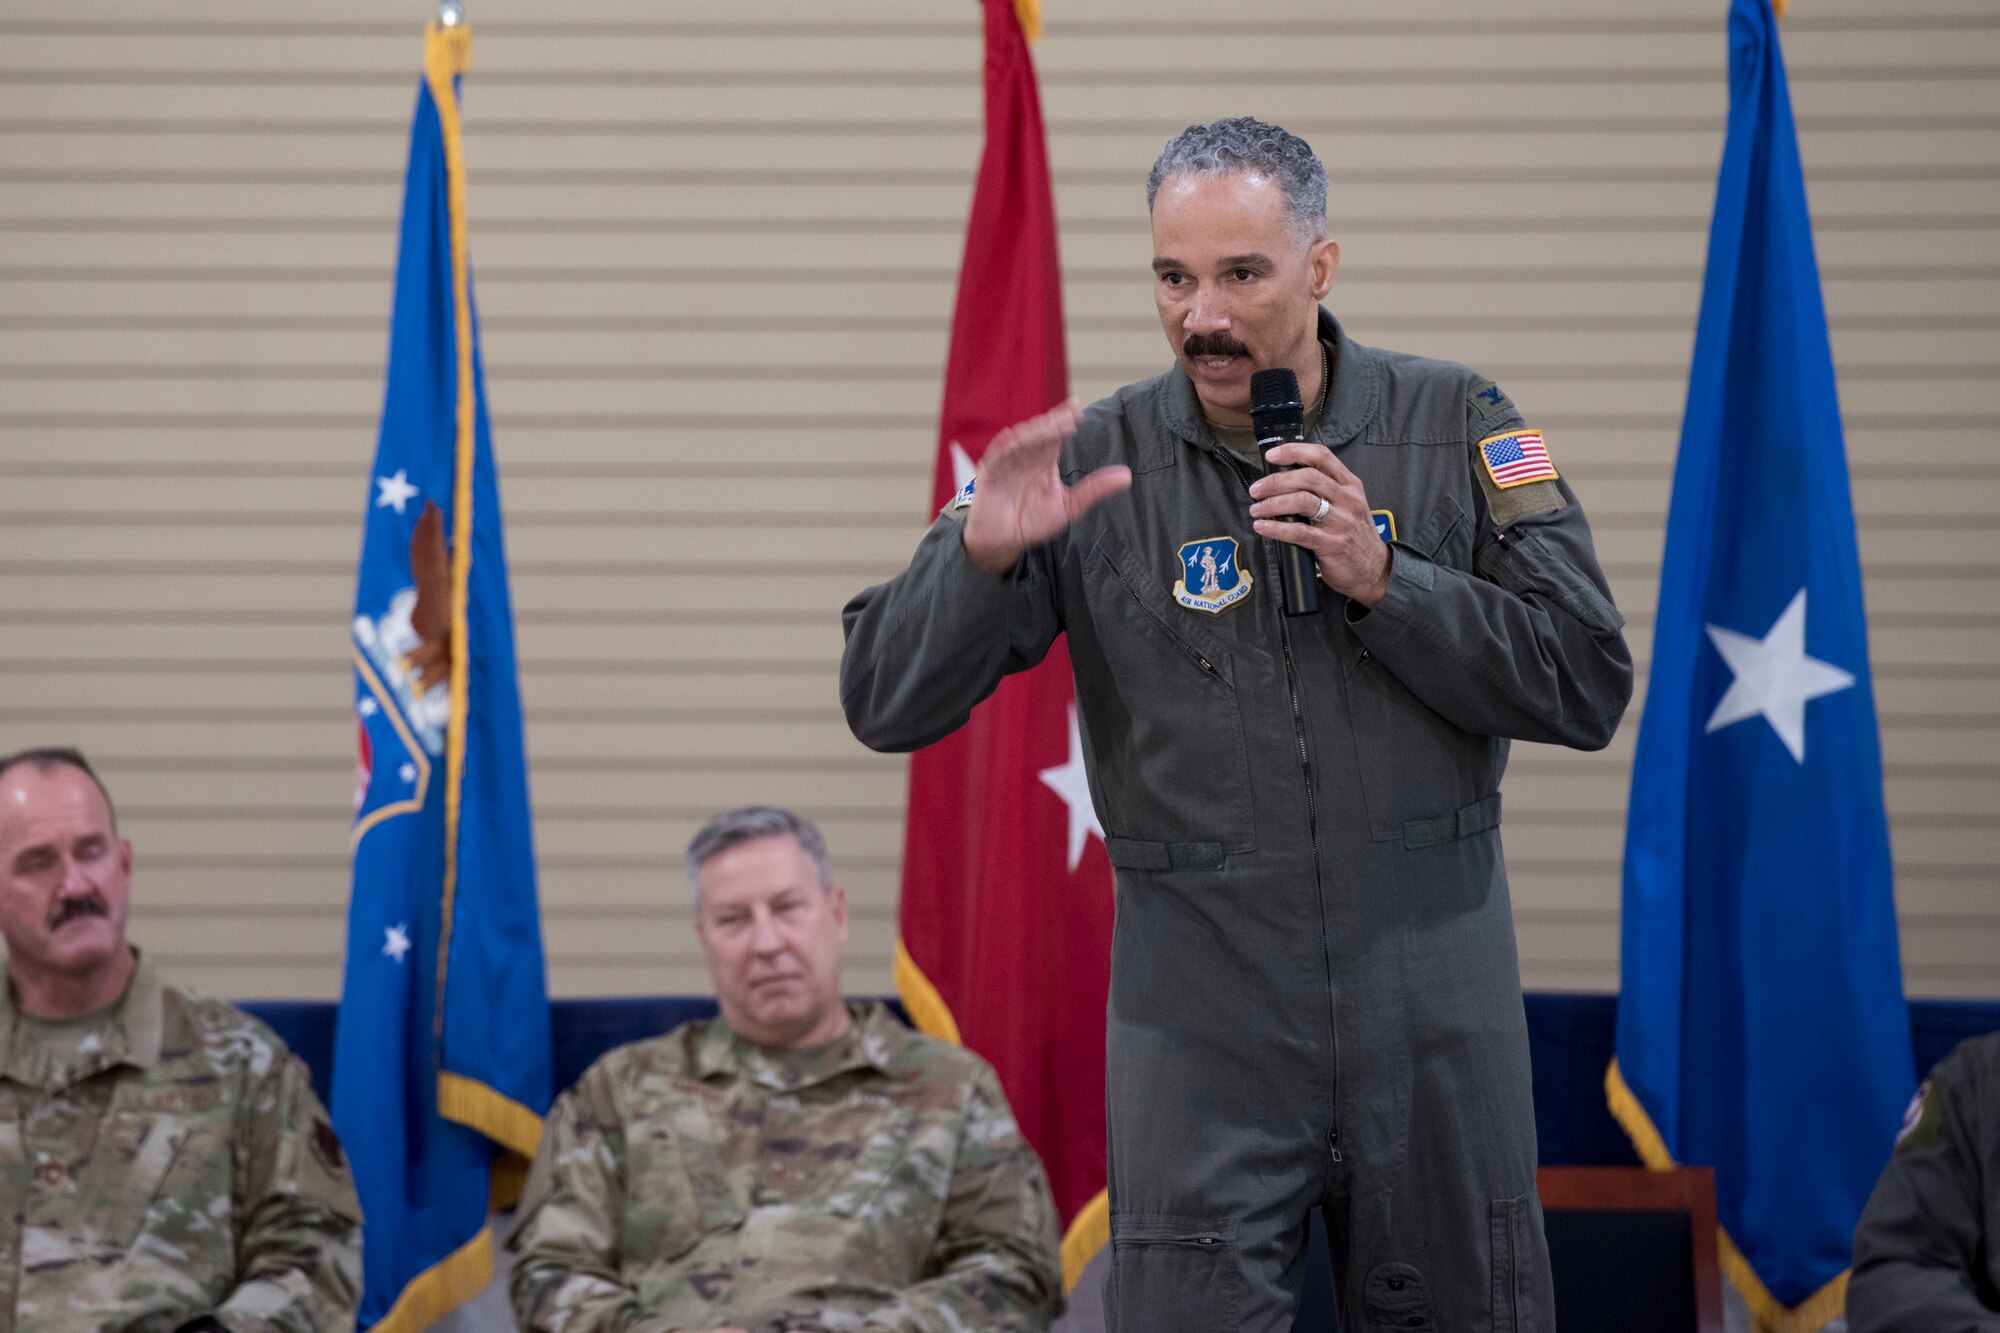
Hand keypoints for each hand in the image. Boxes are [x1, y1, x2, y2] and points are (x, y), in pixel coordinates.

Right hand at [960, 400, 1132, 574]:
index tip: (1079, 410)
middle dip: (1053, 425)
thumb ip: (1094, 489)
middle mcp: (1026, 456)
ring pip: (1019, 442)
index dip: (1065, 421)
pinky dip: (1003, 448)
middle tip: (1069, 417)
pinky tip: (1012, 438)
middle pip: (1039, 435)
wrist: (1003, 541)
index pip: (1056, 435)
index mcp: (1045, 460)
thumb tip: (1127, 475)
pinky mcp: (989, 475)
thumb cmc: (1032, 520)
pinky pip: (995, 457)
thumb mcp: (1069, 506)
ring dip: (1032, 433)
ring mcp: (1006, 463)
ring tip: (1048, 426)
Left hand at [1249, 443, 1391, 605]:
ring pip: (1302, 501)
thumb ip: (1325, 490)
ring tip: (1256, 509)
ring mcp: (1341, 521)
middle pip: (1307, 477)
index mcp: (1350, 485)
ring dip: (1273, 504)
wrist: (1375, 570)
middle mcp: (1347, 499)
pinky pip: (1299, 532)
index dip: (1294, 451)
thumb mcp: (1348, 505)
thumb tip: (1284, 481)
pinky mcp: (1332, 544)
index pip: (1321, 456)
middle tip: (1256, 490)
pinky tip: (1262, 527)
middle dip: (1276, 481)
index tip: (1272, 455)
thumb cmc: (1354, 536)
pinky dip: (1276, 528)